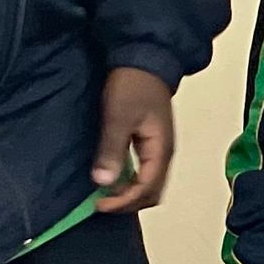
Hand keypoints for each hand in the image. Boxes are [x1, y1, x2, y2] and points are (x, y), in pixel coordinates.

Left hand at [93, 66, 176, 209]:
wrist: (145, 59)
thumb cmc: (132, 86)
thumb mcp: (118, 117)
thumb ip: (112, 150)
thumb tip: (104, 184)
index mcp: (160, 151)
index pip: (146, 189)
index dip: (123, 202)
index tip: (98, 204)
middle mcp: (164, 154)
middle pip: (152, 193)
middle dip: (128, 202)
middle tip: (101, 203)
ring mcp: (159, 149)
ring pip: (150, 184)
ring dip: (130, 194)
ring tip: (106, 193)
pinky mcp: (151, 143)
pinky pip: (145, 172)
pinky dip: (130, 181)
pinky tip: (114, 177)